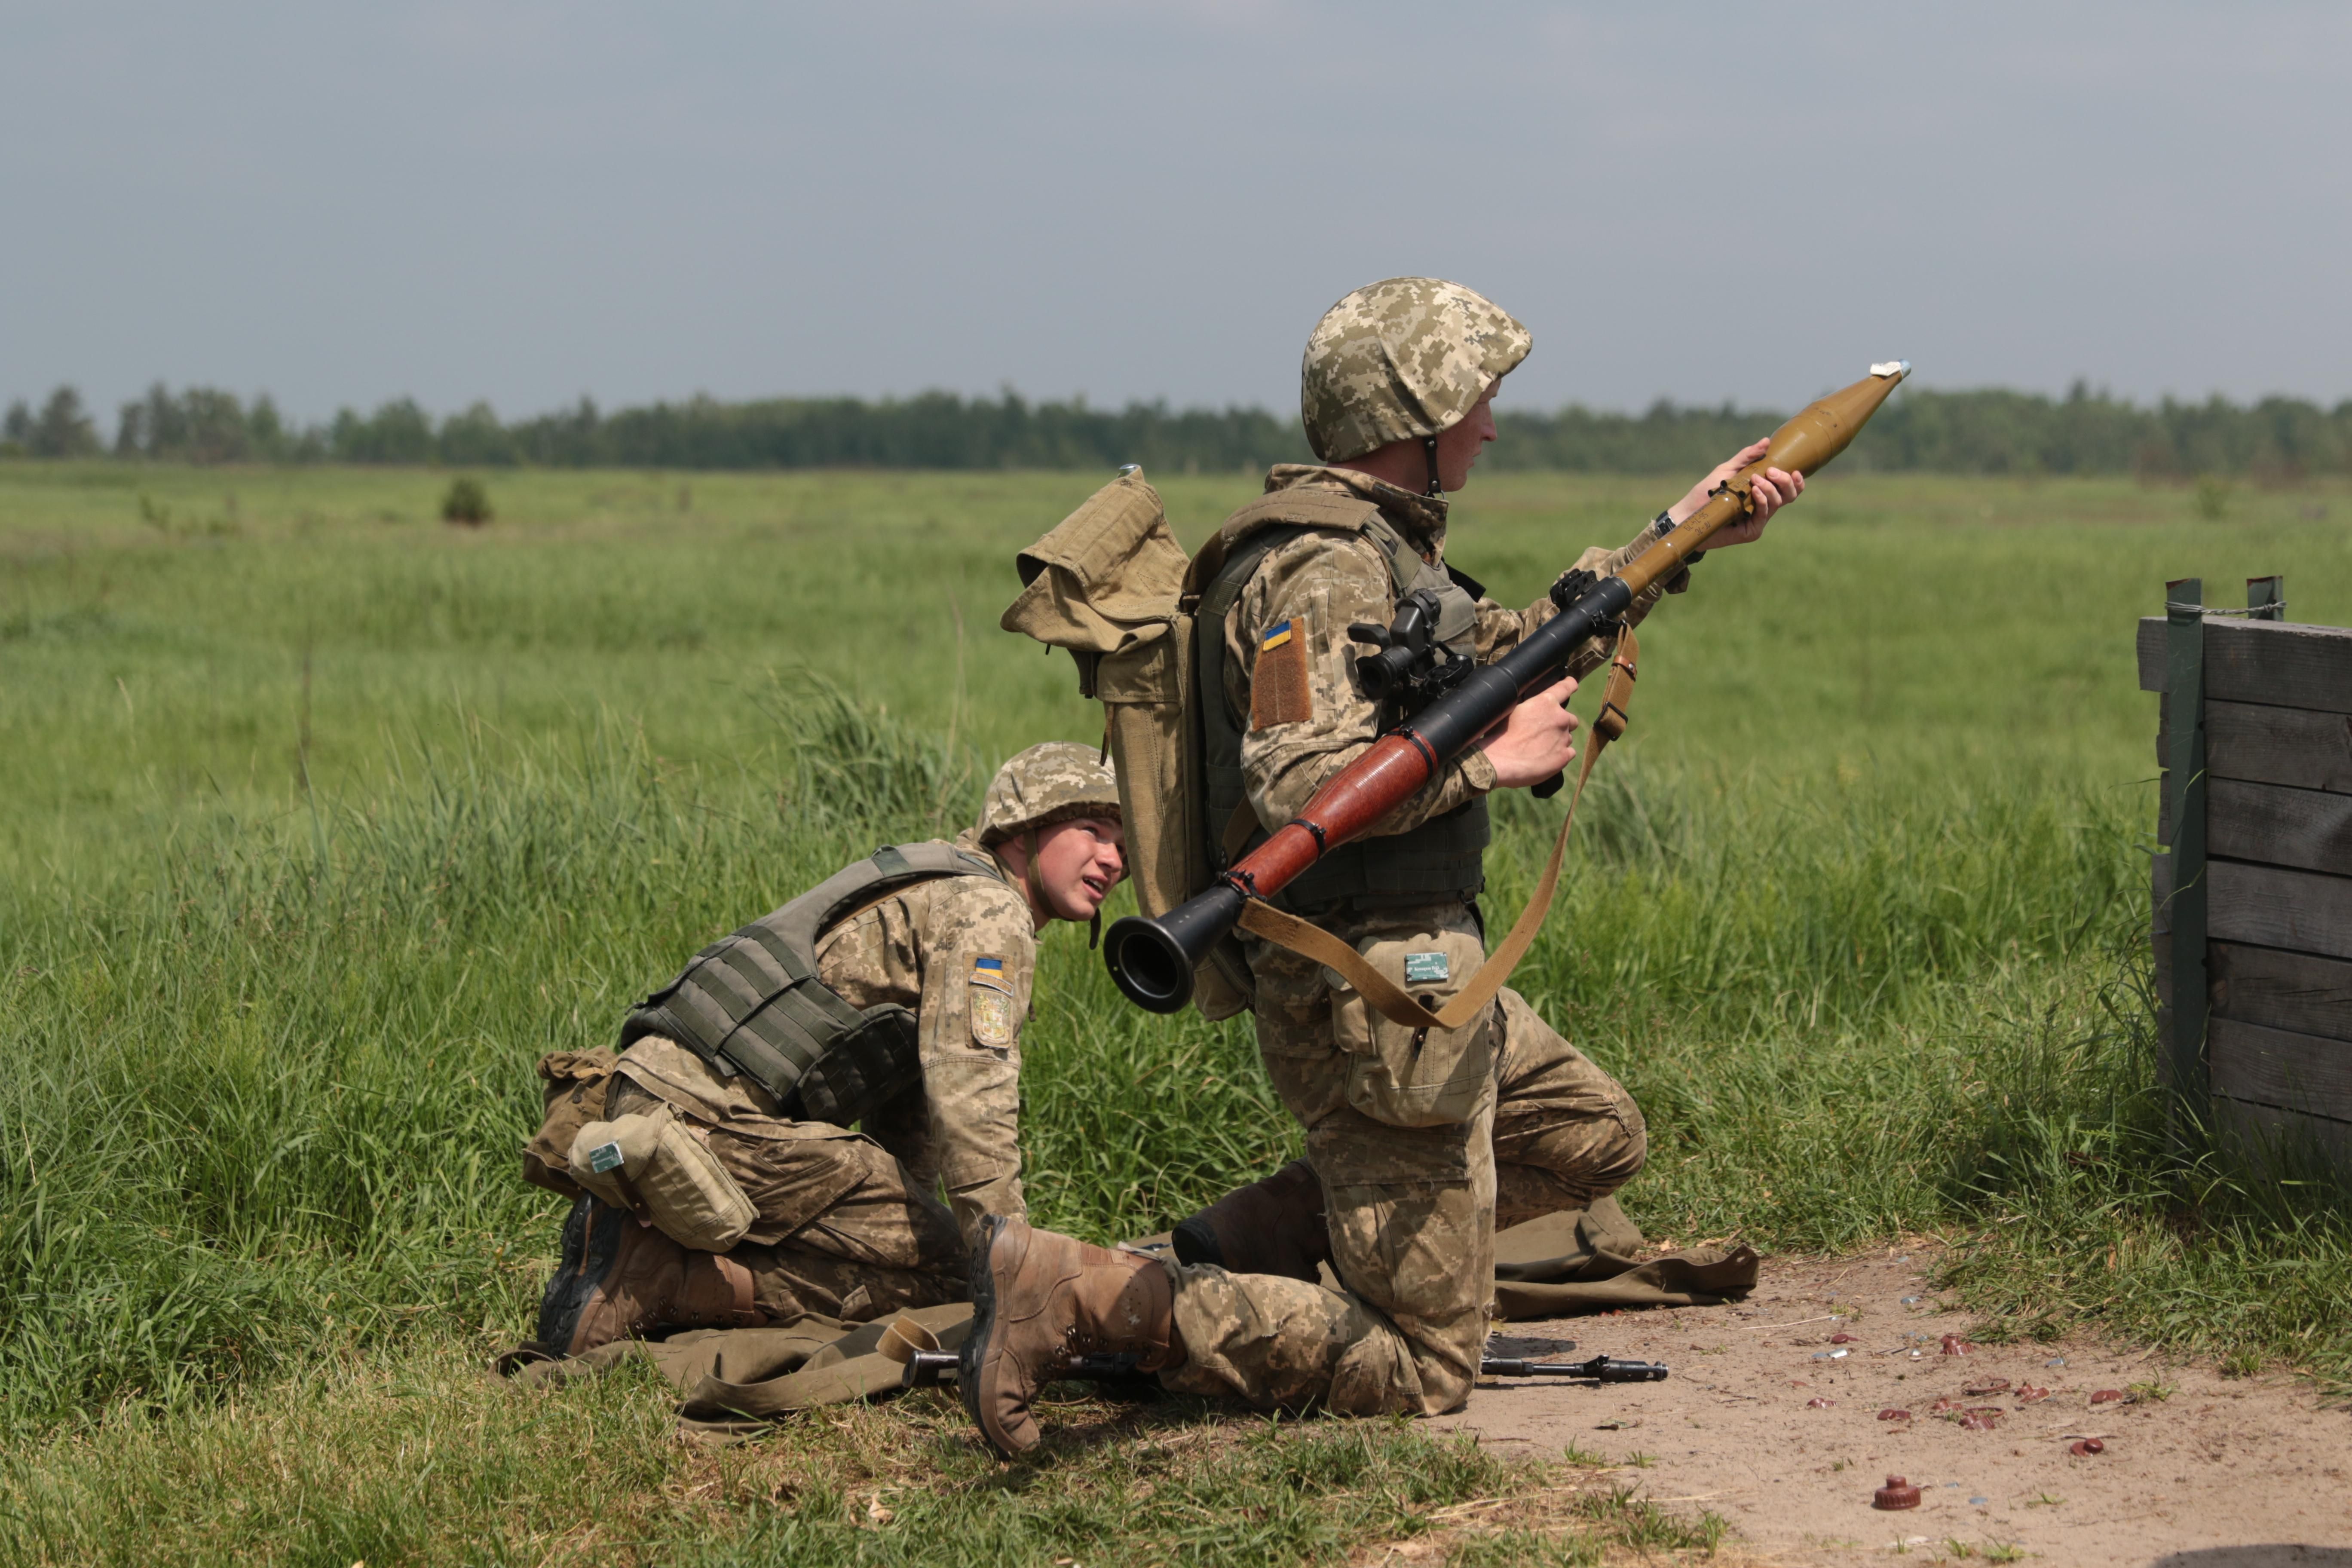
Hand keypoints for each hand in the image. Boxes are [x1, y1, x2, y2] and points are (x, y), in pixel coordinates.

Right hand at [1476, 679, 1579, 788]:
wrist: (1498, 760)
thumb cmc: (1499, 734)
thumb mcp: (1512, 710)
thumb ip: (1530, 706)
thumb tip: (1532, 708)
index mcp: (1546, 702)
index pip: (1566, 687)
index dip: (1570, 684)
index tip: (1572, 684)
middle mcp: (1560, 718)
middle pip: (1570, 719)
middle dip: (1561, 724)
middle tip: (1544, 732)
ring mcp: (1563, 738)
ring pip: (1568, 737)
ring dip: (1558, 740)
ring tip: (1540, 748)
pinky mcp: (1564, 756)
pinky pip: (1569, 753)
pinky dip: (1560, 755)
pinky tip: (1545, 758)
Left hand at [1664, 438, 1803, 547]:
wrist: (1688, 513)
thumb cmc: (1706, 492)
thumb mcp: (1727, 470)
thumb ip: (1746, 457)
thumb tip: (1767, 441)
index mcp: (1761, 492)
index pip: (1787, 488)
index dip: (1796, 481)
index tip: (1795, 470)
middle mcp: (1763, 507)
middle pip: (1789, 495)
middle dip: (1785, 481)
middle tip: (1770, 471)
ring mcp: (1758, 520)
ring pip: (1778, 503)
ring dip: (1770, 488)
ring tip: (1755, 480)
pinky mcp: (1751, 531)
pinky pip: (1764, 515)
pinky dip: (1762, 501)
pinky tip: (1754, 491)